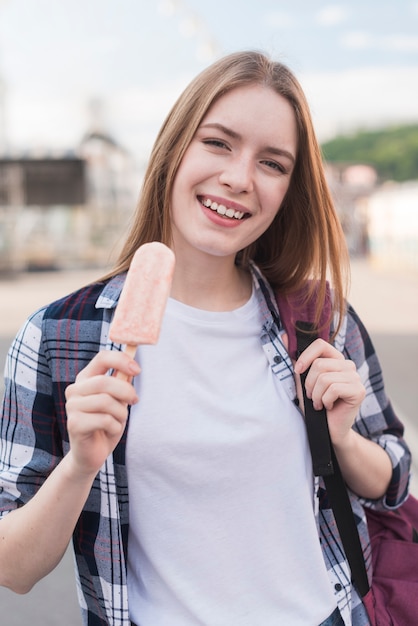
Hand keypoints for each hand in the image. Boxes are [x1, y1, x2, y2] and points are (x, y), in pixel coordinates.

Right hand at [65, 351, 139, 477]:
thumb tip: (133, 366)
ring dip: (120, 413)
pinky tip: (110, 431)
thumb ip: (122, 382)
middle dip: (126, 392)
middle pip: (104, 381)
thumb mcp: (118, 400)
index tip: (138, 370)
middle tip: (134, 401)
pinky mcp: (74, 424)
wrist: (92, 454)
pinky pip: (104, 420)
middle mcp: (74, 390)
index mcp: (85, 379)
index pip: (102, 358)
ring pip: (106, 401)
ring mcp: (71, 407)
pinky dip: (115, 426)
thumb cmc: (106, 424)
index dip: (121, 360)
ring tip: (118, 421)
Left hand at [294, 339, 365, 446]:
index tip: (298, 371)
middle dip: (309, 384)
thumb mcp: (303, 381)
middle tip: (311, 396)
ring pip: (325, 378)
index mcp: (335, 360)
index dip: (305, 356)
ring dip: (316, 395)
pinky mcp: (359, 391)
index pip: (320, 344)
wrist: (327, 429)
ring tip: (319, 403)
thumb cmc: (315, 404)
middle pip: (319, 364)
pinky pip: (333, 389)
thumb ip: (296, 360)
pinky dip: (325, 401)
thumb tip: (284, 336)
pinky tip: (328, 407)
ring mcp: (355, 377)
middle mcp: (348, 366)